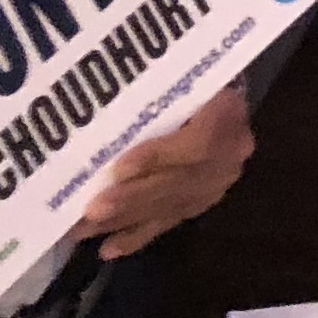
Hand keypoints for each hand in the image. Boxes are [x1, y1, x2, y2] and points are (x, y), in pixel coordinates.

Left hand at [77, 87, 250, 258]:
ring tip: (85, 231)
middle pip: (182, 182)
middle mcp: (232, 151)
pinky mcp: (203, 199)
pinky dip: (138, 236)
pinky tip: (108, 249)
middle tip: (92, 211)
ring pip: (172, 205)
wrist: (219, 83)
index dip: (159, 158)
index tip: (119, 168)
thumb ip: (152, 87)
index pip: (200, 143)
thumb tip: (103, 96)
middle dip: (133, 198)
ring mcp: (219, 180)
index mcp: (228, 110)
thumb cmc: (184, 68)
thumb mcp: (175, 70)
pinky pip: (170, 220)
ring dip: (127, 219)